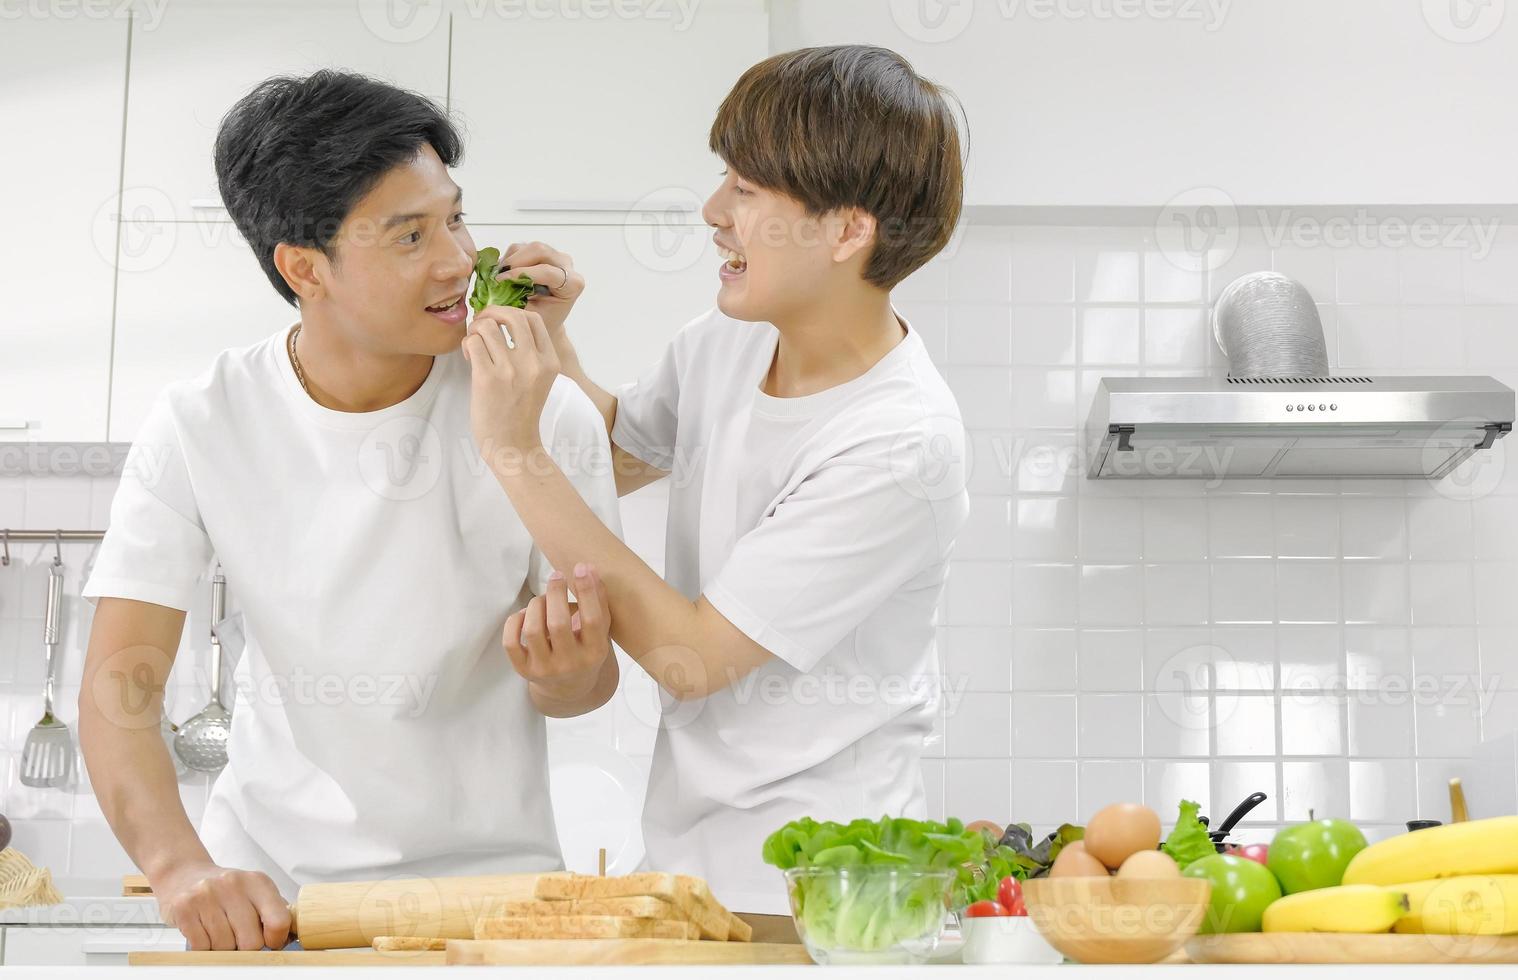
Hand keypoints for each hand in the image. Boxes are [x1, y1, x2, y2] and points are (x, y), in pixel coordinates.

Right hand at [153, 862, 290, 950]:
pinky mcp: (184, 907)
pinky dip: (204, 947)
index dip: (275, 940)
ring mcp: (207, 895)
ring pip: (225, 947)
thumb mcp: (255, 892)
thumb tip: (290, 937)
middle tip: (238, 936)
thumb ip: (274, 911)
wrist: (184, 874)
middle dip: (245, 947)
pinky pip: (201, 947)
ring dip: (223, 947)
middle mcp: (233, 884)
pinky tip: (203, 931)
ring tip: (218, 929)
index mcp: (258, 881)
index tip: (269, 942)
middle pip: (251, 941)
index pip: (278, 921)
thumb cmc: (225, 890)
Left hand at [462, 305, 559, 461]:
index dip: (513, 313)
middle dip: (491, 313)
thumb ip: (530, 353)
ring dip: (475, 330)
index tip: (500, 322)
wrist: (513, 445)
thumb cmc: (521, 412)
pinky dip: (467, 345)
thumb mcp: (539, 380)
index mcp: (550, 362)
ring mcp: (510, 370)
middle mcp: (533, 363)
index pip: (534, 319)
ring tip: (474, 345)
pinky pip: (472, 343)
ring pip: (487, 326)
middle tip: (482, 326)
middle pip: (512, 315)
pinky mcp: (487, 379)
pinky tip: (469, 358)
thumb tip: (503, 321)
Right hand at [497, 241, 583, 358]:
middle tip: (498, 278)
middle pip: (539, 250)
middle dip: (515, 262)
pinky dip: (508, 259)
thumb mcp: (531, 316)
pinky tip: (505, 275)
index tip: (501, 282)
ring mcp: (556, 256)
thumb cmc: (542, 322)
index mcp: (573, 284)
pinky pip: (520, 248)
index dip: (522, 274)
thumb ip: (517, 300)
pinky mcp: (541, 252)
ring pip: (528, 247)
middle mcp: (567, 266)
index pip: (548, 271)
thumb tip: (496, 284)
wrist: (547, 320)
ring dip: (509, 261)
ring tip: (501, 279)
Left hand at [504, 563, 611, 702]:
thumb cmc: (586, 649)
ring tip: (543, 599)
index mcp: (595, 653)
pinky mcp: (523, 670)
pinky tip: (525, 614)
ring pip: (533, 630)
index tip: (580, 568)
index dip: (586, 591)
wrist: (569, 687)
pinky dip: (515, 620)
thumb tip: (587, 568)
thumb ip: (598, 600)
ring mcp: (544, 669)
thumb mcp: (600, 630)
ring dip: (536, 604)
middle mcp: (570, 664)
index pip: (592, 620)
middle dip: (555, 592)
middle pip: (558, 624)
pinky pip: (510, 641)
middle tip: (557, 576)